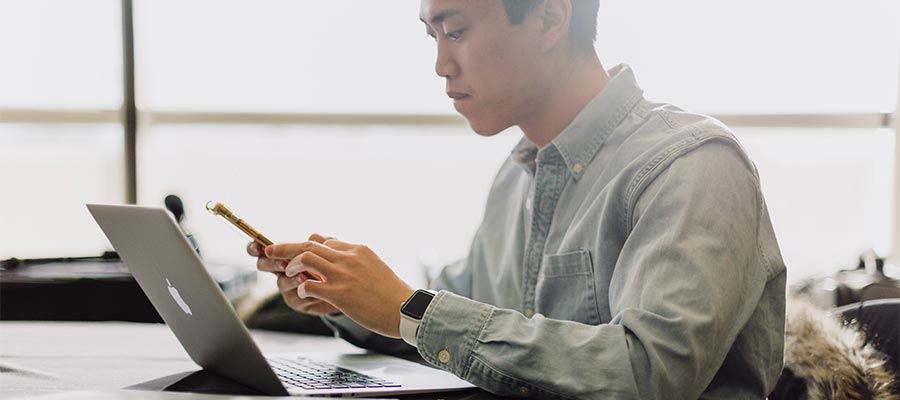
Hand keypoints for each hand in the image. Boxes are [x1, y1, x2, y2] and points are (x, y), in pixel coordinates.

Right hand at [247, 233, 339, 315]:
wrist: (346, 288)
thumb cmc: (335, 265)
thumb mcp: (331, 249)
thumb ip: (322, 242)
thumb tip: (314, 237)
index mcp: (285, 254)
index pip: (263, 249)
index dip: (255, 247)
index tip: (257, 246)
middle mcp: (282, 270)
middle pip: (264, 265)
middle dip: (272, 263)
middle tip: (284, 263)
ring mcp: (288, 286)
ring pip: (281, 282)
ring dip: (291, 279)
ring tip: (304, 277)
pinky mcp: (297, 301)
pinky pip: (295, 297)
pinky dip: (305, 292)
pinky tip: (315, 289)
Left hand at [265, 239, 414, 337]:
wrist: (405, 310)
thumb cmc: (392, 294)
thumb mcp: (375, 267)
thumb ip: (355, 261)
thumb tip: (339, 258)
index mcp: (358, 250)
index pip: (326, 241)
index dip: (308, 247)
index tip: (297, 253)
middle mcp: (349, 258)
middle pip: (310, 244)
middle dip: (285, 246)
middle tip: (270, 249)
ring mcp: (344, 275)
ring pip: (306, 259)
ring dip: (292, 266)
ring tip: (289, 274)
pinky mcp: (340, 294)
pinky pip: (310, 285)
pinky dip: (302, 288)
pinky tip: (304, 293)